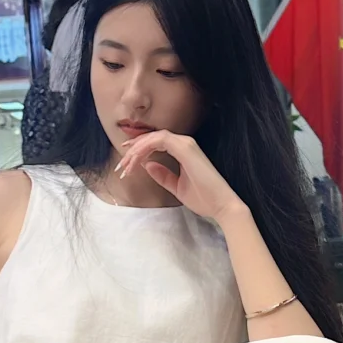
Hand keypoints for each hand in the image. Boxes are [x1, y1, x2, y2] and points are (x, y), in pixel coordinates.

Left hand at [116, 132, 245, 224]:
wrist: (220, 205)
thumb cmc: (203, 198)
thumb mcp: (176, 187)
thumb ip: (162, 175)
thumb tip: (147, 165)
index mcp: (183, 151)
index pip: (156, 142)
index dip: (139, 147)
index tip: (126, 159)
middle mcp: (185, 143)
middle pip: (152, 137)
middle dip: (134, 148)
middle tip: (121, 163)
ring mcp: (186, 144)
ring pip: (154, 137)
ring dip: (137, 149)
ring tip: (126, 164)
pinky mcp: (185, 148)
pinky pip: (159, 141)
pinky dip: (145, 148)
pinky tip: (136, 160)